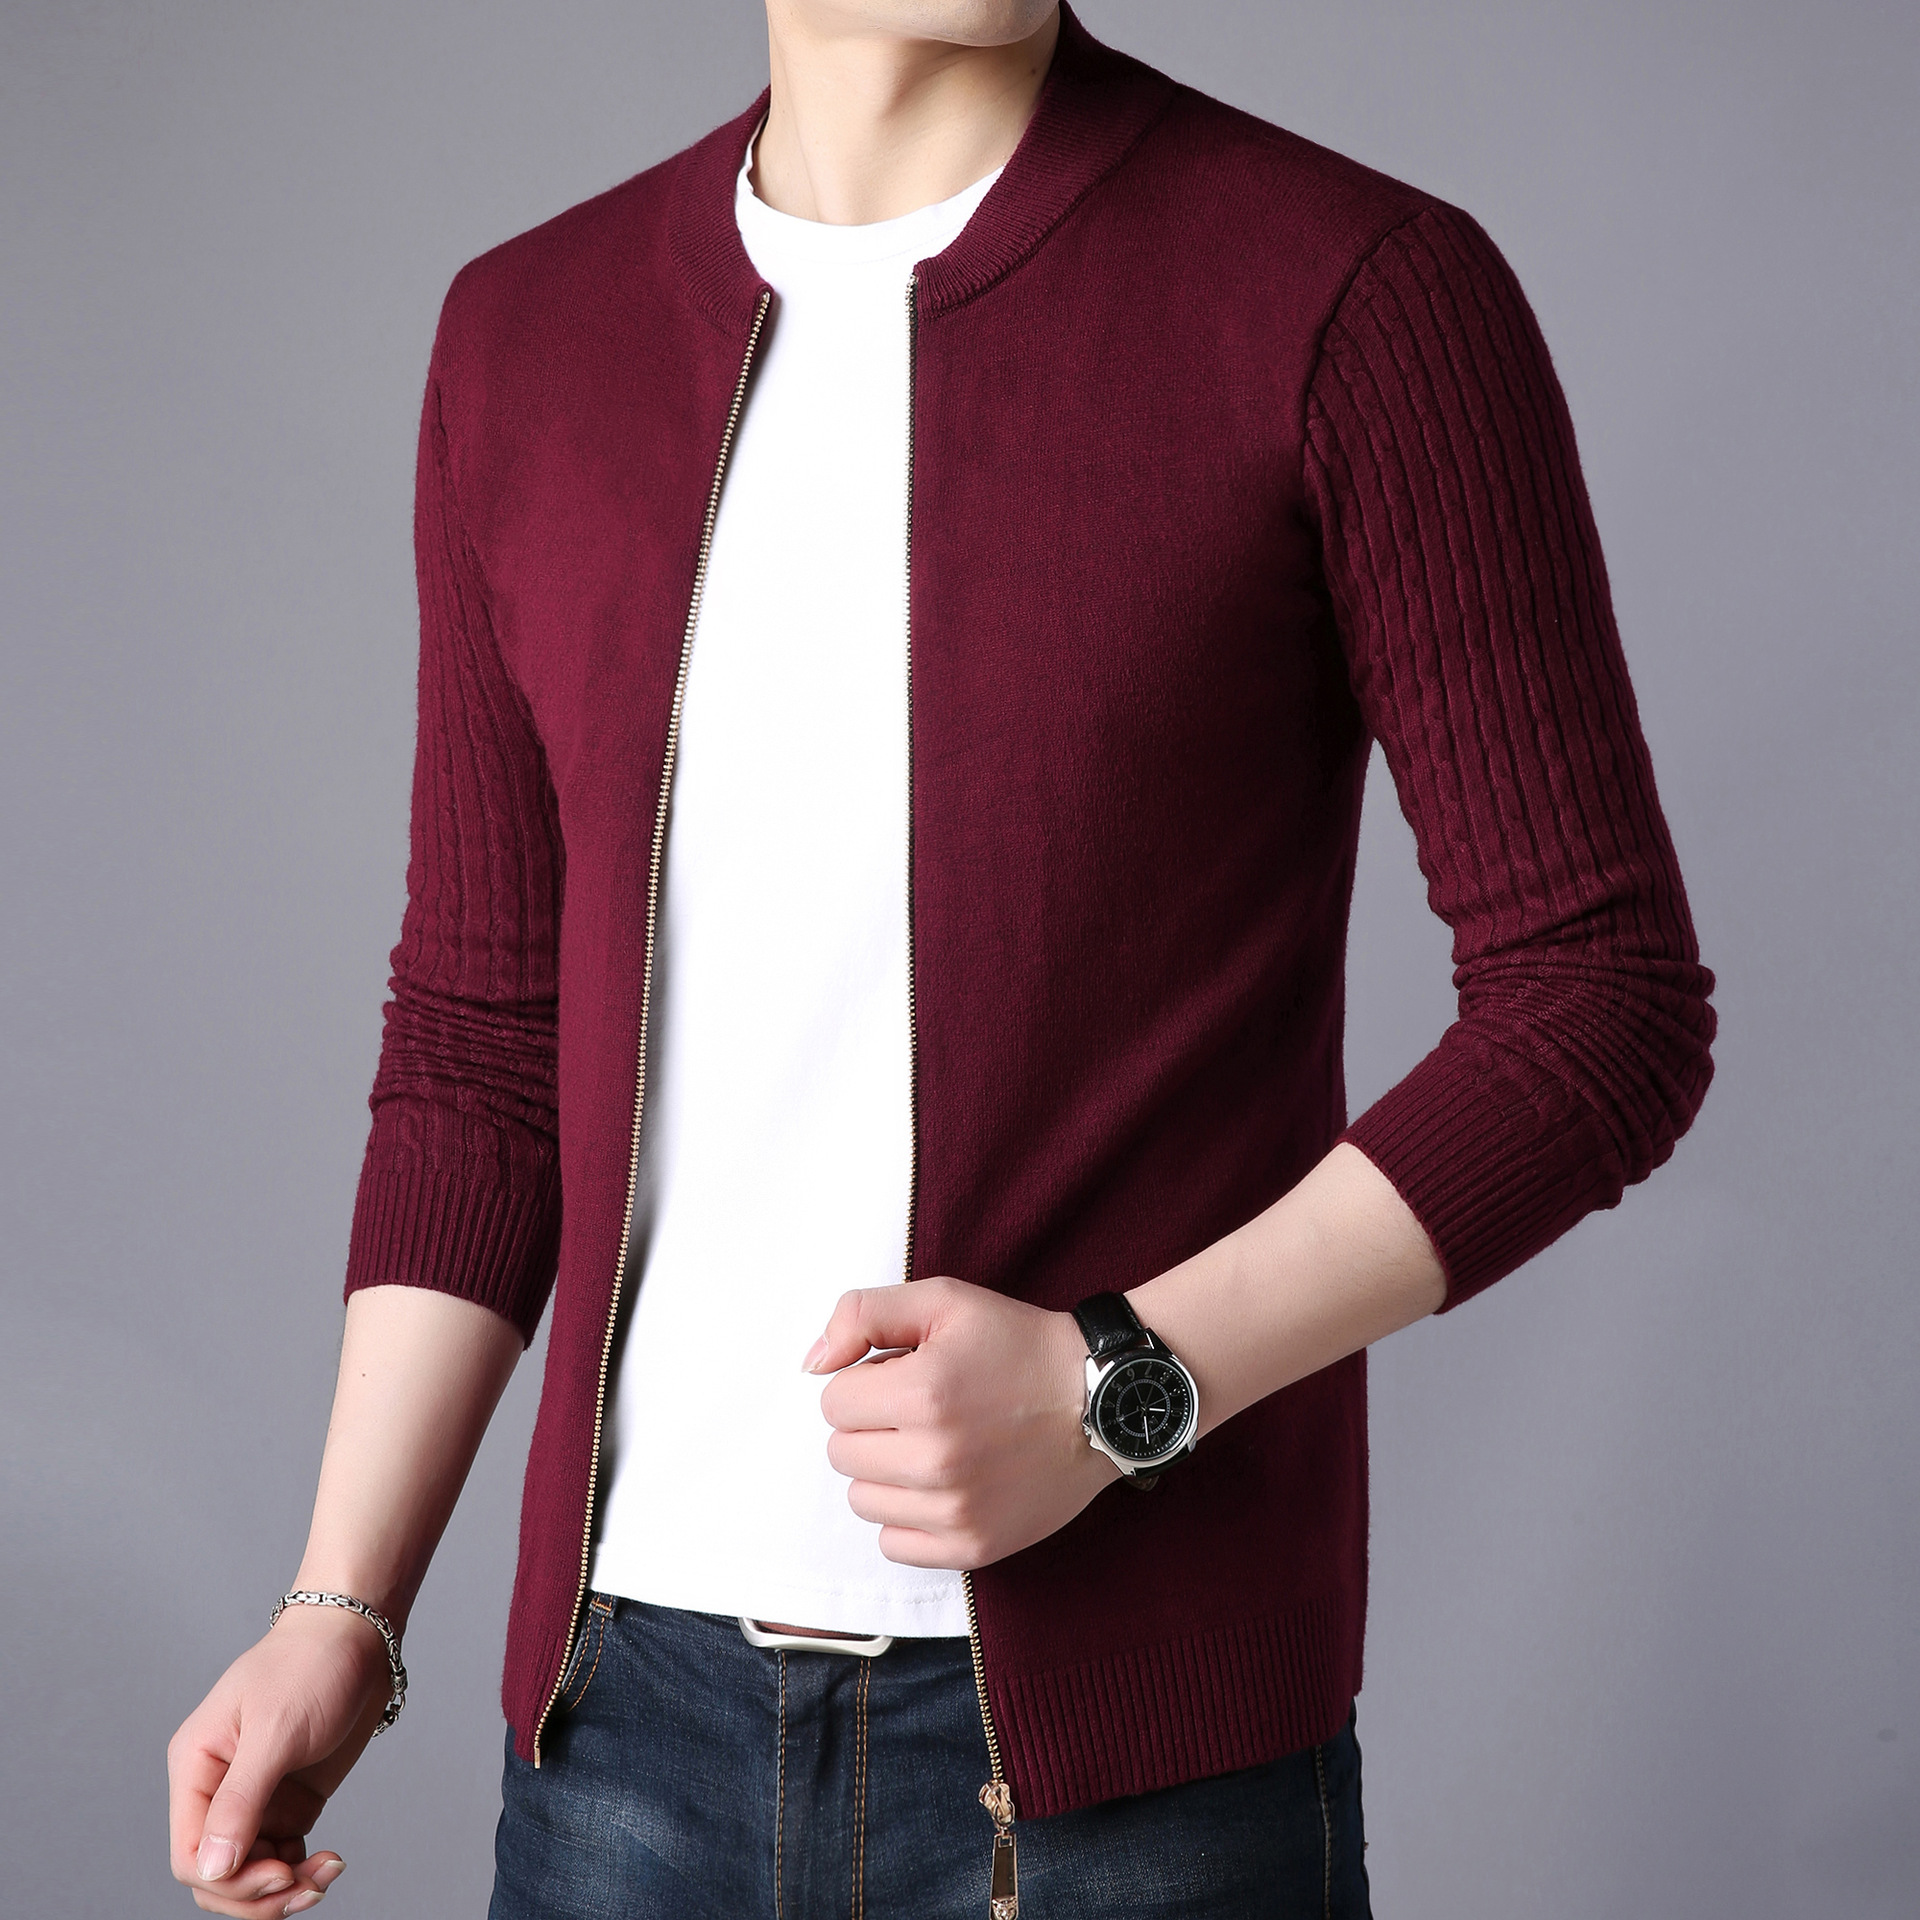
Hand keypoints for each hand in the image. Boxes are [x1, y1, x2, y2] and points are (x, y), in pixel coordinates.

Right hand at [167, 1603, 389, 1914]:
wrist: (357, 1636)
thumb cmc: (310, 1666)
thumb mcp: (275, 1730)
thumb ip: (242, 1801)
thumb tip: (212, 1870)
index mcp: (197, 1768)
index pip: (191, 1855)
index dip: (230, 1880)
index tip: (280, 1873)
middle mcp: (217, 1790)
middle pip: (216, 1875)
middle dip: (257, 1894)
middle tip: (306, 1886)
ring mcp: (254, 1799)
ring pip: (248, 1874)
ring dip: (283, 1890)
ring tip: (327, 1873)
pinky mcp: (288, 1802)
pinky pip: (280, 1859)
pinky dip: (301, 1872)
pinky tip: (331, 1860)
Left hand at [808, 1276, 1116, 1569]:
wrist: (1098, 1399)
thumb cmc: (1018, 1345)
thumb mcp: (944, 1301)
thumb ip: (863, 1314)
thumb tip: (811, 1364)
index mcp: (923, 1392)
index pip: (833, 1403)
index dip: (864, 1383)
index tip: (904, 1375)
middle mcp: (936, 1458)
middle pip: (843, 1453)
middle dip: (871, 1426)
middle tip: (921, 1409)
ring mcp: (955, 1509)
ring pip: (863, 1500)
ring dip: (886, 1472)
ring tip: (934, 1445)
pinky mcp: (973, 1546)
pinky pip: (895, 1544)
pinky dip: (907, 1517)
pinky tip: (942, 1485)